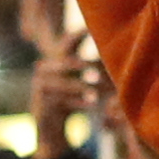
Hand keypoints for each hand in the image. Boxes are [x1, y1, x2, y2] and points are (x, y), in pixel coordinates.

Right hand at [29, 30, 105, 158]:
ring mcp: (40, 87)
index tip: (95, 30)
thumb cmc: (71, 101)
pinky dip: (78, 103)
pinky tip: (93, 106)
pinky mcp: (41, 104)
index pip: (67, 42)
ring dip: (82, 88)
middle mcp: (43, 70)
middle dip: (83, 66)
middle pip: (65, 63)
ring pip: (63, 84)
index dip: (80, 34)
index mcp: (54, 60)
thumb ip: (92, 67)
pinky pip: (61, 102)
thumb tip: (118, 48)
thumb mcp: (79, 82)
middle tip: (99, 73)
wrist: (51, 128)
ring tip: (97, 95)